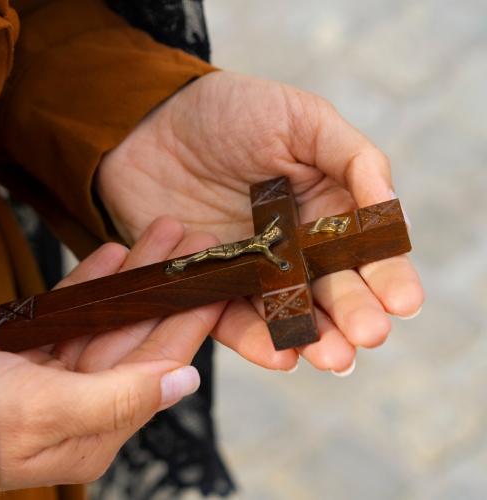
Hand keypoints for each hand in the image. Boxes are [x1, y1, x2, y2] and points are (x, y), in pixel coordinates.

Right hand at [0, 217, 224, 489]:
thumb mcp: (49, 411)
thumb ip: (120, 397)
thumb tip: (185, 381)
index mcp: (99, 428)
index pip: (159, 364)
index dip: (190, 319)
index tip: (217, 280)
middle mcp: (84, 406)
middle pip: (136, 336)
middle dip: (165, 286)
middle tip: (194, 240)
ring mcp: (55, 382)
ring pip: (105, 321)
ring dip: (133, 278)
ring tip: (159, 235)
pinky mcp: (28, 361)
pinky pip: (68, 318)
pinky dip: (88, 287)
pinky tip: (111, 257)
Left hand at [96, 71, 423, 372]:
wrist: (145, 123)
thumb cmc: (229, 111)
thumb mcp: (299, 118)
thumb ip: (351, 158)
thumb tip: (392, 211)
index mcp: (326, 208)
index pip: (365, 250)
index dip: (388, 276)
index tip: (403, 302)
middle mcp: (295, 247)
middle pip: (332, 290)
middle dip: (354, 315)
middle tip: (369, 335)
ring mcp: (250, 271)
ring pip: (289, 314)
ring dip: (314, 338)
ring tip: (333, 358)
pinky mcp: (207, 287)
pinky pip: (231, 320)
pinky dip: (256, 341)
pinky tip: (282, 357)